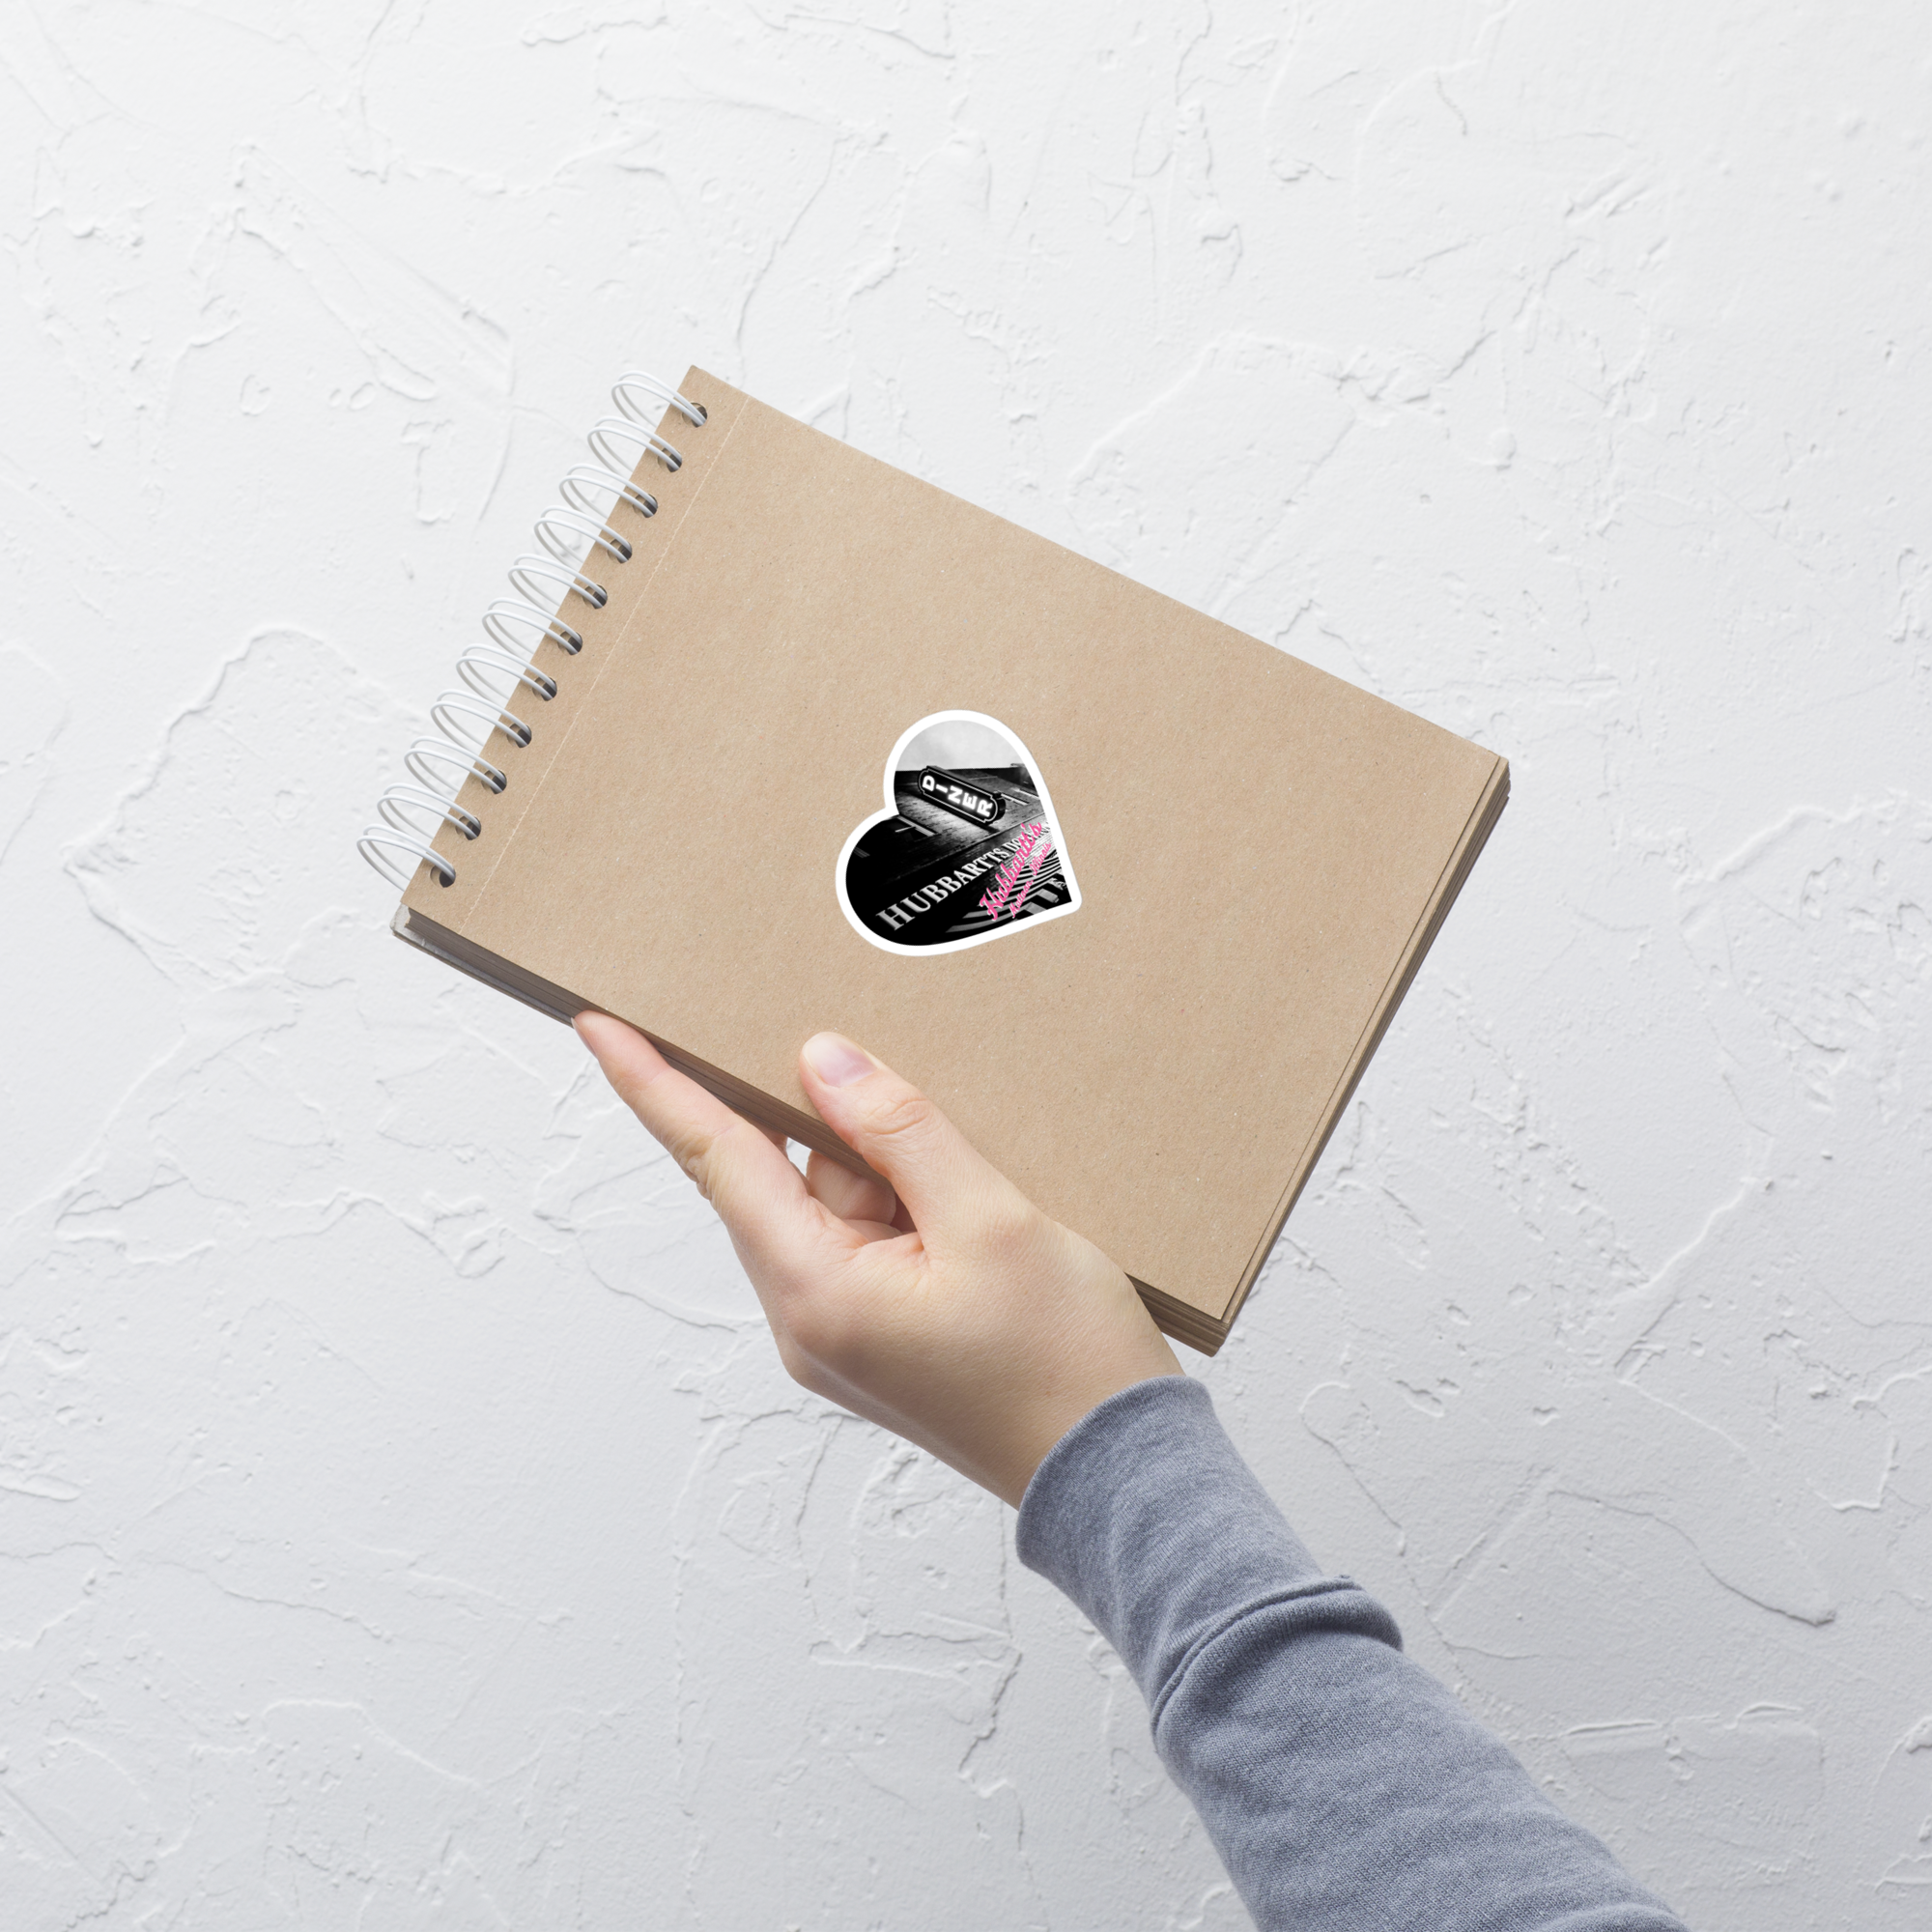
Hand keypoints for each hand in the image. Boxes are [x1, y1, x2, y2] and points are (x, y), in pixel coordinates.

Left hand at [575, 1016, 1181, 1504]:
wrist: (1121, 1481)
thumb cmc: (1065, 1364)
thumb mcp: (992, 1221)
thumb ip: (900, 1132)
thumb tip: (821, 1062)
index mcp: (816, 1292)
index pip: (717, 1159)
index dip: (655, 1085)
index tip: (600, 1024)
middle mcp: (809, 1319)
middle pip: (782, 1175)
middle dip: (824, 1114)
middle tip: (860, 1045)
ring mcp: (845, 1334)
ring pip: (836, 1203)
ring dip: (887, 1162)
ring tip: (975, 1162)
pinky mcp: (885, 1338)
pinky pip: (871, 1238)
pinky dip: (906, 1199)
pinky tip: (969, 1188)